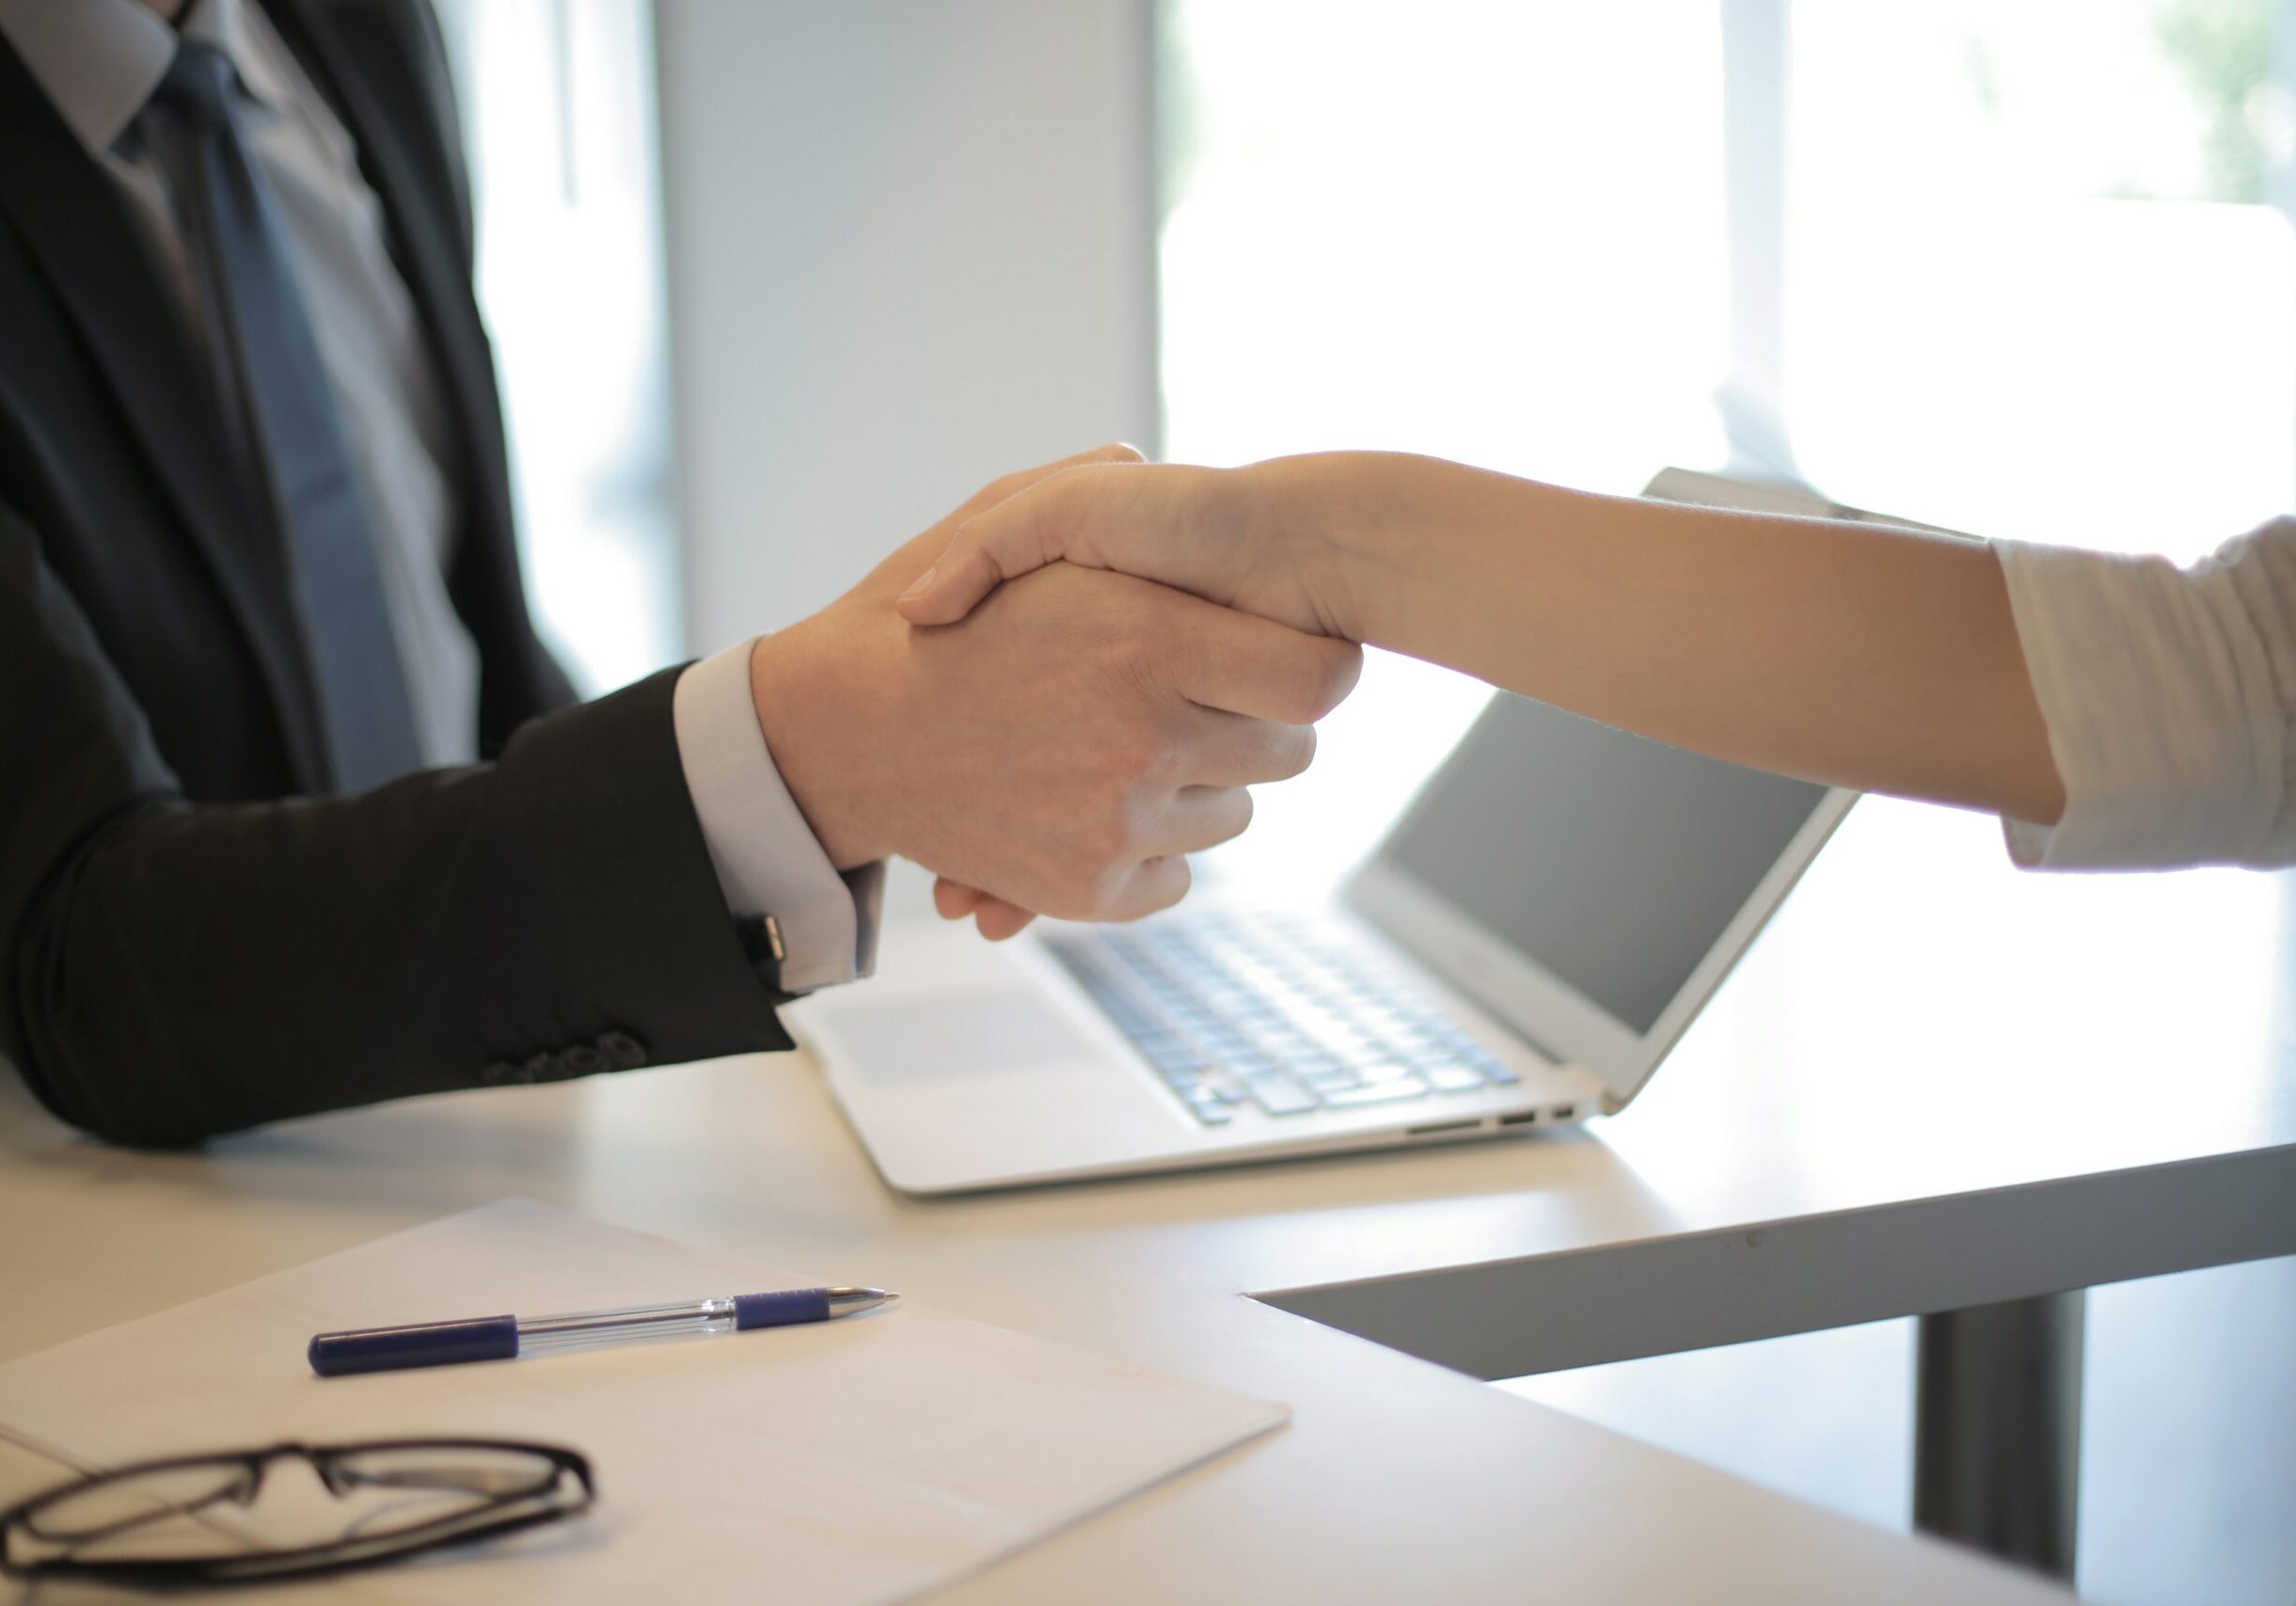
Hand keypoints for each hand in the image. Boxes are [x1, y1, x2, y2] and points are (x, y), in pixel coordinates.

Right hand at [750, 450, 1362, 934]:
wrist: (837, 732)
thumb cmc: (921, 616)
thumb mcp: (999, 516)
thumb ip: (1090, 484)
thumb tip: (1148, 465)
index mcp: (1147, 639)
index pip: (1320, 678)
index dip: (1313, 666)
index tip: (1282, 658)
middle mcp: (1145, 738)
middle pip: (1287, 754)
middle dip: (1251, 724)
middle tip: (1198, 699)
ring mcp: (1117, 823)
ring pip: (1231, 816)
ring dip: (1197, 787)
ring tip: (1125, 747)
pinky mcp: (1088, 891)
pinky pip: (1174, 876)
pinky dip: (1150, 851)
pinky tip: (1099, 807)